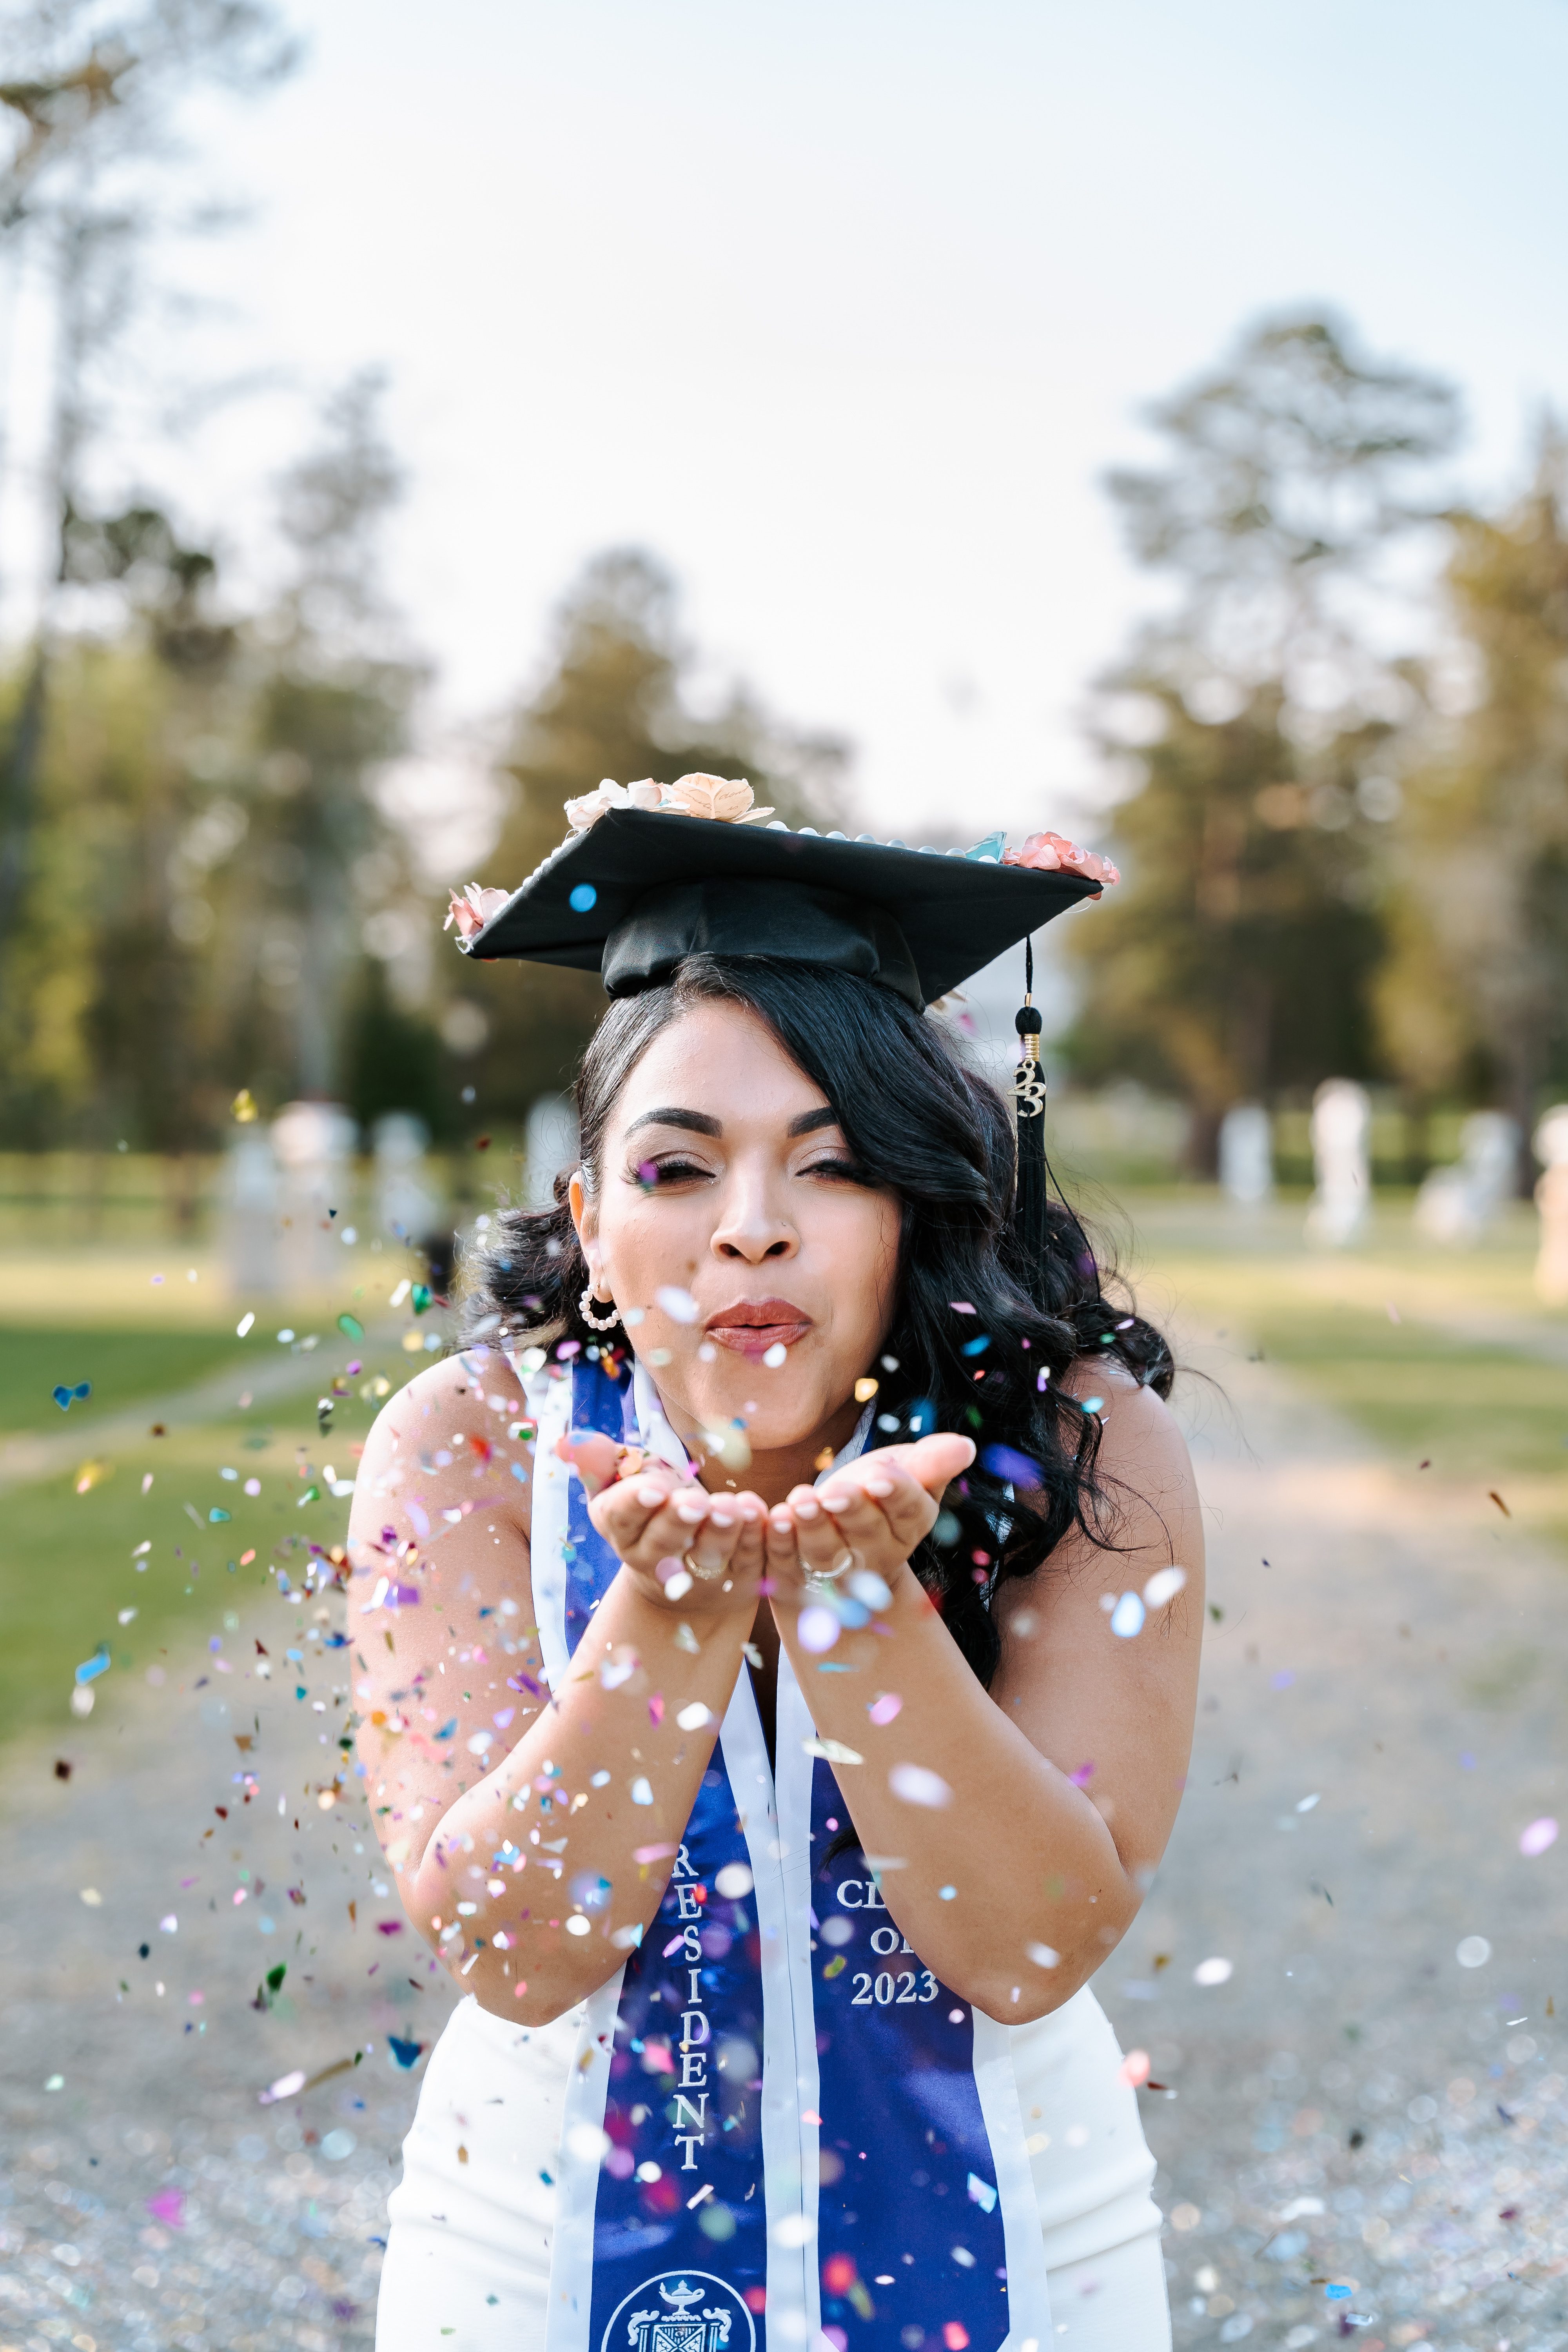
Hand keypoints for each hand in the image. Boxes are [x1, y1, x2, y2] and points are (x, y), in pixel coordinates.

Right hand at [586, 1458, 766, 1618]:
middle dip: (679, 1521)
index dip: (636, 1502)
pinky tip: (759, 1514)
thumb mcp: (621, 1481)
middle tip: (696, 1502)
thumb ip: (599, 1461)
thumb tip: (565, 1441)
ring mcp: (694, 1574)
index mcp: (619, 1528)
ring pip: (707, 1555)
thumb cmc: (649, 1507)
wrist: (682, 1569)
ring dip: (721, 1531)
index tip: (654, 1488)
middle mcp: (652, 1558)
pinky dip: (752, 1538)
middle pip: (663, 1542)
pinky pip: (745, 1559)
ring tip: (734, 1506)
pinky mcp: (734, 1579)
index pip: (621, 1516)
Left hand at [765, 1432, 973, 1604]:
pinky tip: (772, 1519)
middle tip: (835, 1490)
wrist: (843, 1542)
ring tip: (801, 1502)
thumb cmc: (877, 1495)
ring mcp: (838, 1572)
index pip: (910, 1510)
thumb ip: (931, 1462)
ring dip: (812, 1529)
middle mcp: (878, 1554)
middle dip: (851, 1510)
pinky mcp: (799, 1578)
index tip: (881, 1475)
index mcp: (910, 1525)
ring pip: (826, 1553)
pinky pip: (787, 1563)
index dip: (896, 1493)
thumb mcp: (906, 1471)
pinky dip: (779, 1544)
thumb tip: (965, 1445)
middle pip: (866, 1532)